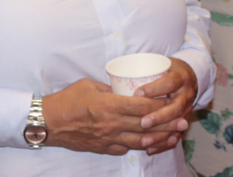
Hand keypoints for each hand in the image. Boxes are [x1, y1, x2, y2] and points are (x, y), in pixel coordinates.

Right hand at [42, 78, 170, 154]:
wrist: (49, 123)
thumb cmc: (67, 99)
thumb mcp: (90, 84)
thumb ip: (109, 86)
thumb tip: (124, 84)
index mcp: (109, 106)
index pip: (142, 107)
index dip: (160, 106)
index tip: (173, 102)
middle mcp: (112, 124)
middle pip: (145, 125)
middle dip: (167, 124)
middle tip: (184, 122)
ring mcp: (108, 138)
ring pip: (139, 140)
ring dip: (159, 139)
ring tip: (174, 136)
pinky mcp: (102, 148)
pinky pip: (125, 148)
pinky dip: (140, 146)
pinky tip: (150, 144)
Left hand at [135, 58, 197, 154]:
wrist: (192, 76)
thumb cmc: (170, 69)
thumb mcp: (163, 64)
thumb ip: (146, 70)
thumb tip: (118, 75)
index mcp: (180, 77)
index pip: (169, 83)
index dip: (154, 89)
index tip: (137, 93)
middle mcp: (186, 94)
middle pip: (175, 107)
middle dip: (159, 117)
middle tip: (142, 123)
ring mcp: (187, 109)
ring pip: (175, 124)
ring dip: (159, 134)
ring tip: (143, 141)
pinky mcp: (184, 120)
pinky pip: (176, 135)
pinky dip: (163, 144)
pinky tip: (150, 149)